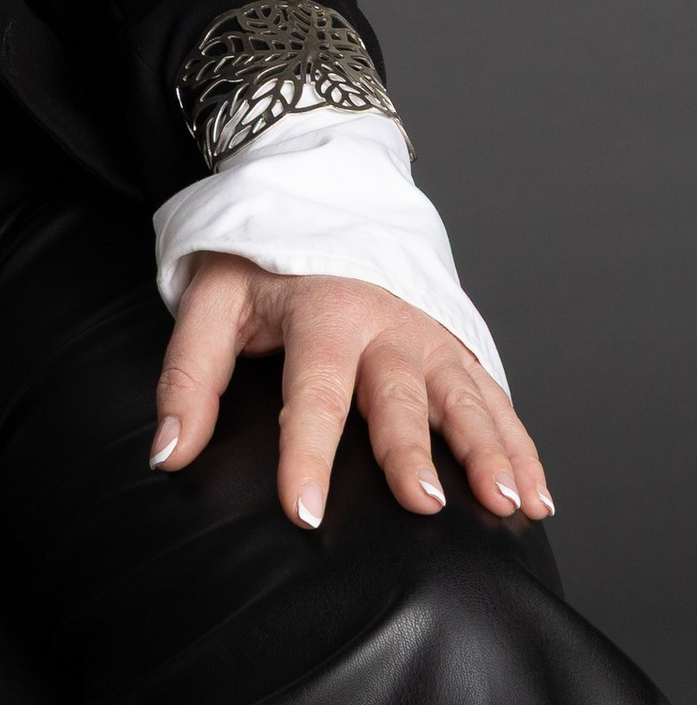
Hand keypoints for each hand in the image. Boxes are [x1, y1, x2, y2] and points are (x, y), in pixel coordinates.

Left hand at [152, 257, 554, 531]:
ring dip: (488, 450)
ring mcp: (429, 333)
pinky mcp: (455, 345)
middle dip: (412, 451)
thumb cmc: (259, 259)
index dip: (306, 453)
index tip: (306, 511)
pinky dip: (520, 444)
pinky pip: (495, 397)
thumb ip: (189, 377)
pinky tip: (537, 492)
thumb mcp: (210, 301)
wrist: (317, 194)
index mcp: (322, 313)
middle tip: (425, 505)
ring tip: (507, 502)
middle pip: (398, 395)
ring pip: (464, 397)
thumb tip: (167, 453)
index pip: (312, 392)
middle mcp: (385, 323)